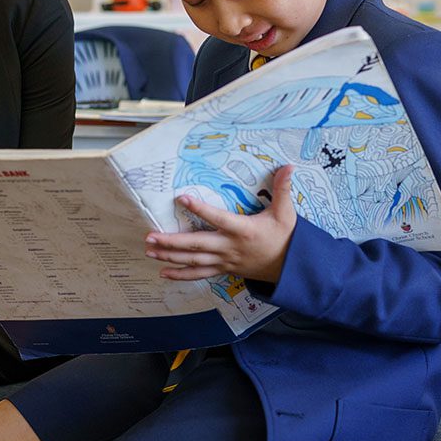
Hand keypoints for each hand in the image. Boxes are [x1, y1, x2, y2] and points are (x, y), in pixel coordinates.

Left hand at [146, 165, 296, 284]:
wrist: (290, 268)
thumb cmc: (286, 238)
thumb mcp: (286, 213)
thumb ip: (283, 189)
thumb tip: (288, 166)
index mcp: (243, 230)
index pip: (218, 218)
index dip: (200, 209)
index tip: (181, 198)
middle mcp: (230, 247)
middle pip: (197, 245)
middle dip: (172, 241)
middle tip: (150, 236)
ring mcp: (225, 261)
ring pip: (194, 261)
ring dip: (170, 256)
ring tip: (150, 250)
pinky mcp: (224, 270)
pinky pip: (200, 274)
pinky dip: (181, 275)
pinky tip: (164, 272)